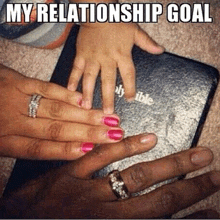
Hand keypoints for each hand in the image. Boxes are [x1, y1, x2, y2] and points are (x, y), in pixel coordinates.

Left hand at [0, 64, 122, 159]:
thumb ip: (24, 144)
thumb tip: (58, 148)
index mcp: (4, 141)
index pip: (42, 149)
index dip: (68, 151)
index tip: (91, 149)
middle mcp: (10, 122)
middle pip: (56, 130)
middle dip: (88, 133)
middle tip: (112, 133)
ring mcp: (14, 100)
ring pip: (55, 110)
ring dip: (84, 115)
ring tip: (107, 118)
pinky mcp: (15, 81)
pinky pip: (44, 88)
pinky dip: (65, 94)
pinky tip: (82, 100)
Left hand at [1, 133, 218, 217]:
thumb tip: (151, 215)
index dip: (190, 219)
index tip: (213, 210)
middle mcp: (105, 214)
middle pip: (157, 199)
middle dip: (189, 186)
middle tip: (213, 172)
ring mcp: (89, 192)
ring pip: (136, 177)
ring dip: (167, 165)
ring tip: (193, 154)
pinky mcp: (71, 173)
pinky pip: (101, 158)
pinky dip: (126, 148)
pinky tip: (147, 139)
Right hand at [68, 23, 163, 113]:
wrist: (99, 10)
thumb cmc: (118, 21)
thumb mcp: (135, 31)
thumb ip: (147, 43)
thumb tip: (160, 51)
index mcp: (122, 54)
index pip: (128, 74)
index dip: (130, 87)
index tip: (130, 100)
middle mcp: (107, 58)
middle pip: (108, 80)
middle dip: (108, 97)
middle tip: (107, 112)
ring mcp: (93, 57)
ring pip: (91, 77)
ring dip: (88, 92)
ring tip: (86, 106)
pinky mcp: (81, 54)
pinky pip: (77, 68)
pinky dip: (73, 78)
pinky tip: (70, 90)